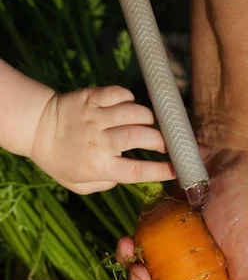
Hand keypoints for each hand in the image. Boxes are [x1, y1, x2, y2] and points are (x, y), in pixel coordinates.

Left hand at [31, 85, 174, 193]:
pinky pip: (119, 94)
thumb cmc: (62, 161)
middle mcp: (99, 142)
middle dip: (161, 140)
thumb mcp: (81, 186)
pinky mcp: (91, 98)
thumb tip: (129, 174)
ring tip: (148, 125)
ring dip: (148, 119)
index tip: (178, 169)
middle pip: (140, 137)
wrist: (37, 129)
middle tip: (167, 144)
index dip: (161, 170)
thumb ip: (107, 183)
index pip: (136, 171)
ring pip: (134, 113)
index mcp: (99, 167)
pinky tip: (129, 107)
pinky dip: (130, 99)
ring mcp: (95, 117)